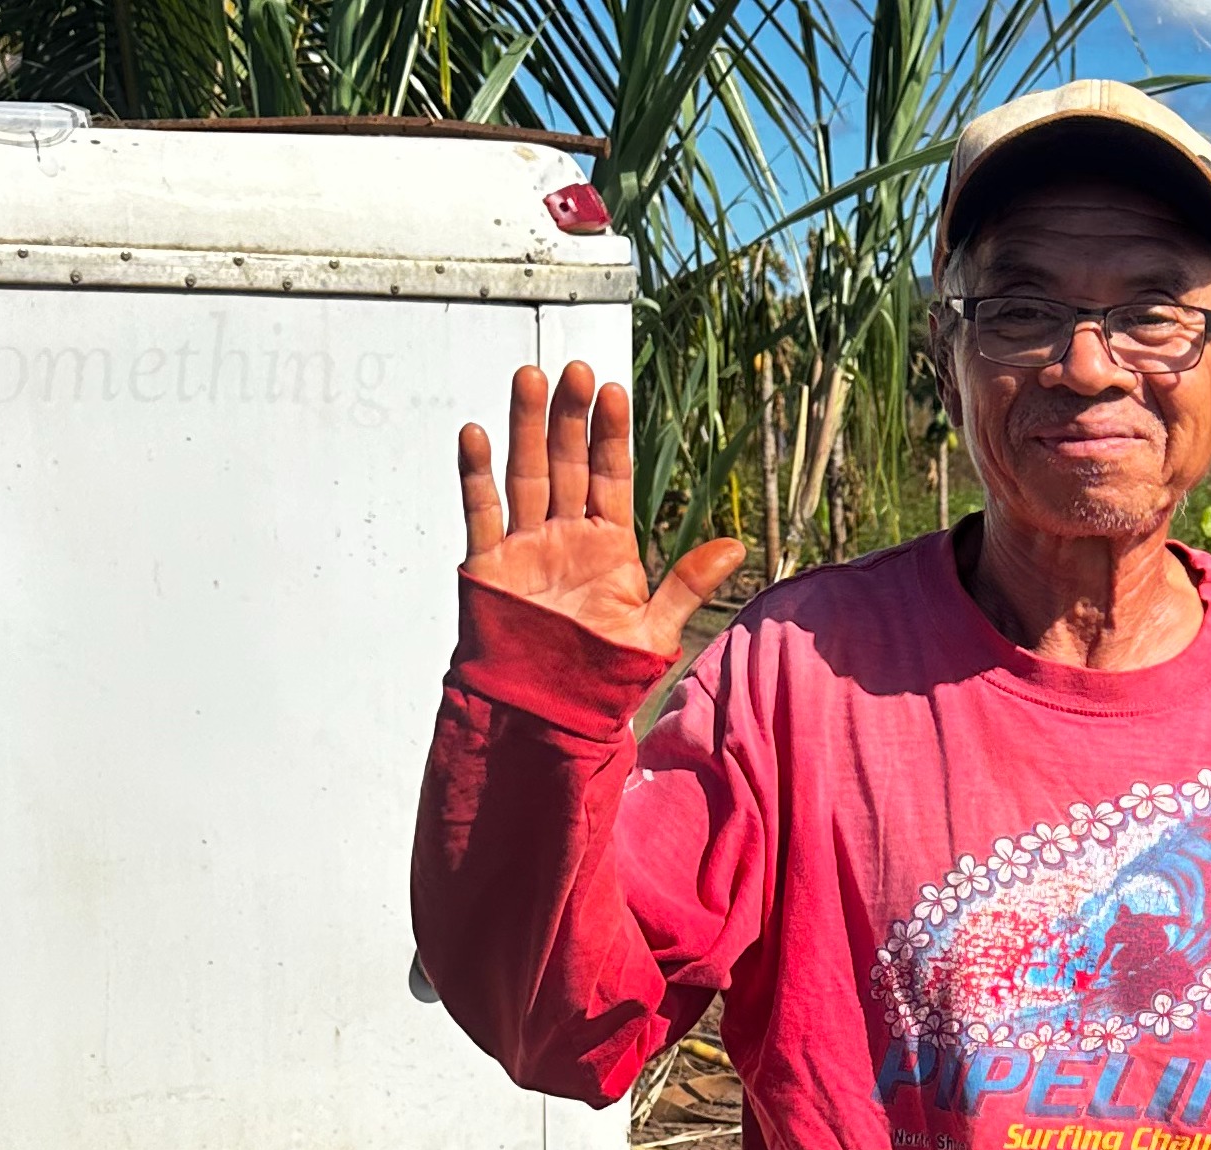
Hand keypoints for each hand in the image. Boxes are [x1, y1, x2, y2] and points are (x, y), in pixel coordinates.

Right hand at [457, 361, 743, 657]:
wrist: (546, 717)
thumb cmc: (600, 679)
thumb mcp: (652, 631)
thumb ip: (687, 585)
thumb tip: (735, 547)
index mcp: (608, 545)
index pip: (611, 477)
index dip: (611, 436)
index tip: (614, 393)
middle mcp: (566, 536)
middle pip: (567, 464)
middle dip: (570, 418)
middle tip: (574, 370)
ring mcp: (525, 546)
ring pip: (525, 475)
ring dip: (526, 428)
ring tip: (531, 379)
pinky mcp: (489, 565)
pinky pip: (481, 513)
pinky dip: (475, 476)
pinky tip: (477, 434)